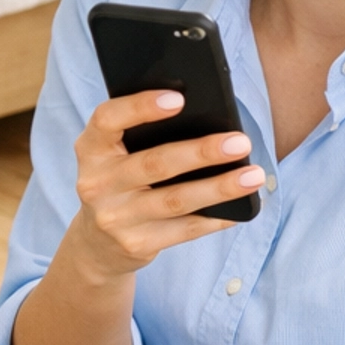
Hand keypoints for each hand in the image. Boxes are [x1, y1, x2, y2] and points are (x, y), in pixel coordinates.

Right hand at [67, 91, 265, 284]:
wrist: (97, 244)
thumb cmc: (120, 181)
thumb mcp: (114, 155)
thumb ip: (141, 135)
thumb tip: (207, 119)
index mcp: (90, 149)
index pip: (108, 119)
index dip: (140, 107)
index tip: (179, 99)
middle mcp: (96, 184)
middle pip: (154, 163)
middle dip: (201, 152)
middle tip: (240, 142)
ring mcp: (114, 218)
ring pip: (175, 200)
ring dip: (219, 187)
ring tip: (254, 175)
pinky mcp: (135, 245)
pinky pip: (184, 230)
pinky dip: (217, 218)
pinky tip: (241, 207)